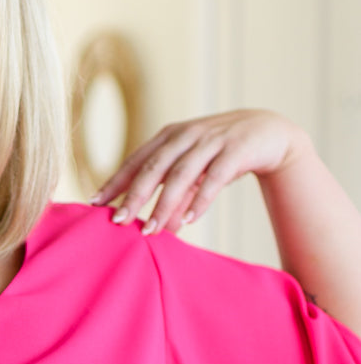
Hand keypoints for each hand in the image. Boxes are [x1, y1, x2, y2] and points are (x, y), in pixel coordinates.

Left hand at [88, 109, 315, 233]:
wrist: (270, 133)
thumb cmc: (222, 155)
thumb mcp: (195, 172)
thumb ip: (175, 197)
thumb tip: (156, 230)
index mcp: (169, 136)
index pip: (135, 160)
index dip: (115, 182)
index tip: (94, 204)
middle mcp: (186, 135)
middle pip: (153, 167)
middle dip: (134, 195)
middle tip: (118, 221)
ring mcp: (212, 140)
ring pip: (181, 174)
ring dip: (164, 204)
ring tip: (151, 230)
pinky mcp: (236, 150)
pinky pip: (215, 177)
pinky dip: (200, 199)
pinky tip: (188, 220)